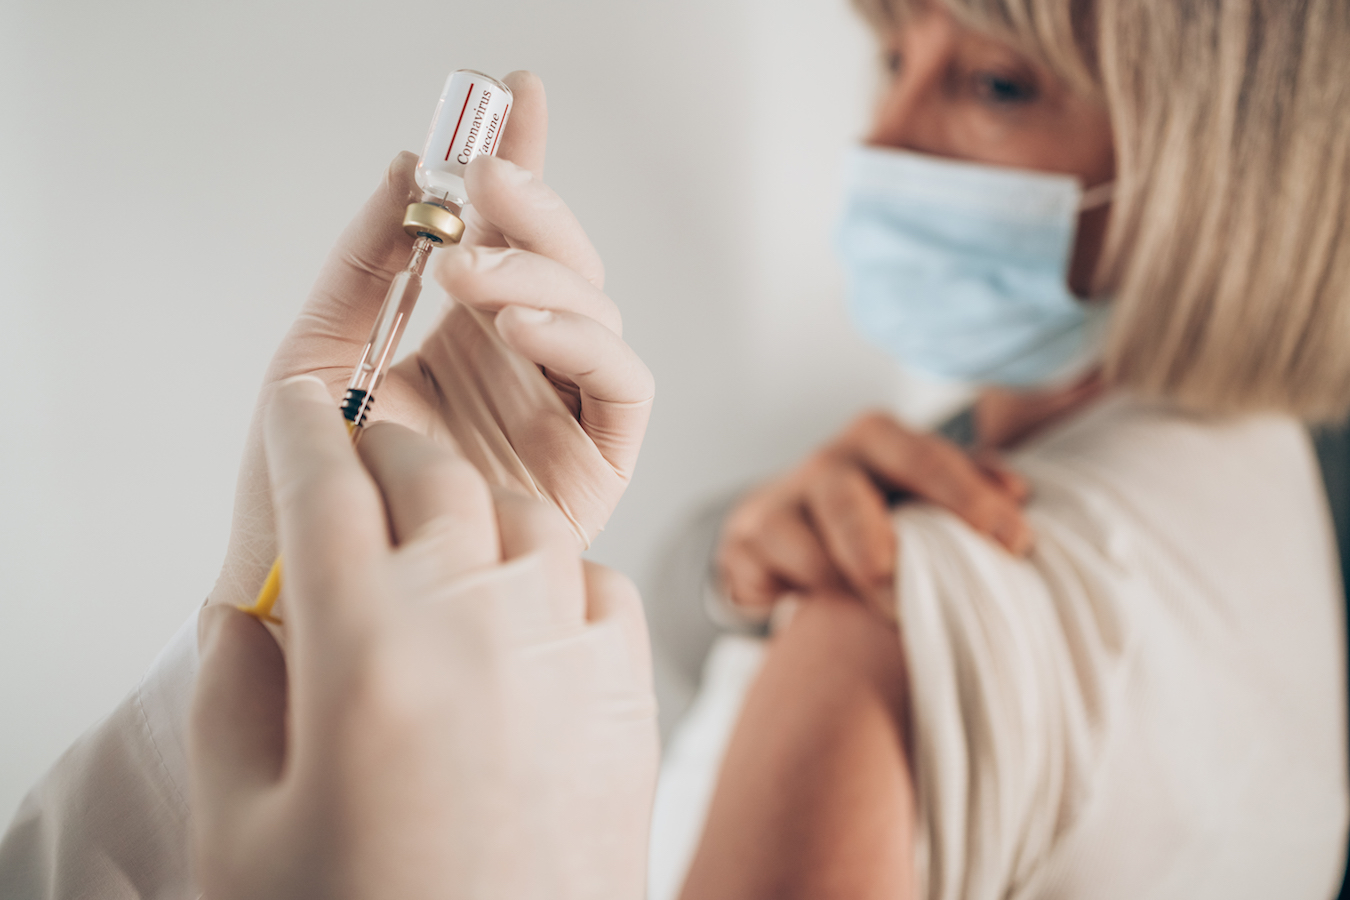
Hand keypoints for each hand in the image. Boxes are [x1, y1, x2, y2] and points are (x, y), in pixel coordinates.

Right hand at [190, 375, 657, 899]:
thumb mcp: (242, 828)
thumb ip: (229, 696)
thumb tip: (240, 612)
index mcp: (364, 647)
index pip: (323, 486)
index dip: (301, 430)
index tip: (296, 404)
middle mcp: (475, 623)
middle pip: (429, 474)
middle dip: (385, 450)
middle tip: (359, 468)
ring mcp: (567, 650)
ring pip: (521, 515)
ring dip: (470, 508)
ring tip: (438, 541)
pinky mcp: (630, 692)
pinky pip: (596, 582)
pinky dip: (553, 573)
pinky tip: (522, 612)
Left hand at [208, 70, 652, 610]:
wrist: (305, 597)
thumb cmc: (305, 490)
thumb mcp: (315, 353)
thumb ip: (364, 265)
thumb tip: (408, 170)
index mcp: (464, 336)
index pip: (506, 234)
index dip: (520, 162)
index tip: (512, 94)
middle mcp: (523, 366)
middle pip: (566, 262)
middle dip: (534, 209)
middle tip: (480, 184)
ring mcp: (561, 411)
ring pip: (602, 311)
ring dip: (546, 273)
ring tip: (470, 276)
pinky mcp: (596, 465)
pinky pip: (625, 384)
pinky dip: (586, 340)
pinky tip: (519, 327)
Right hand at [716, 410, 1031, 618]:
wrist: (792, 539)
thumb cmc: (882, 516)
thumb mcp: (925, 497)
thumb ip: (974, 486)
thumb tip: (1019, 491)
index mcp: (879, 440)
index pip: (924, 455)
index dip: (968, 496)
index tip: (1015, 540)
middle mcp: (827, 463)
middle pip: (845, 488)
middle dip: (875, 537)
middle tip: (901, 579)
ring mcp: (778, 501)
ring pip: (793, 530)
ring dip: (834, 574)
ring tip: (881, 611)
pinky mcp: (743, 541)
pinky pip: (761, 567)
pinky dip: (788, 589)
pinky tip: (809, 611)